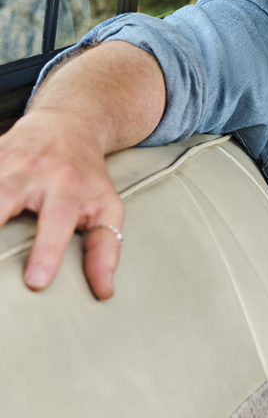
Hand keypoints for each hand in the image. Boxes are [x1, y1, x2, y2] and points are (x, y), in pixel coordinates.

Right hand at [0, 108, 124, 298]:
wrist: (69, 124)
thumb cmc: (86, 175)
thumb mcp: (106, 207)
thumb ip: (105, 249)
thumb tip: (104, 292)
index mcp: (67, 187)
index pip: (57, 220)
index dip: (47, 250)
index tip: (36, 281)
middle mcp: (33, 171)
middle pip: (4, 196)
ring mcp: (3, 161)